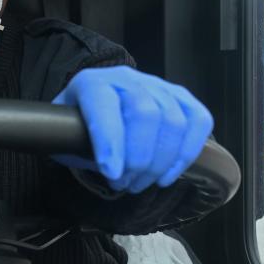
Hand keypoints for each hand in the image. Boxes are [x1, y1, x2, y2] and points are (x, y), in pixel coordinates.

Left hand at [51, 66, 213, 192]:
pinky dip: (186, 154)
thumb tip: (108, 168)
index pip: (104, 106)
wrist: (96, 106)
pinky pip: (199, 121)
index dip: (110, 141)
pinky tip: (165, 176)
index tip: (111, 173)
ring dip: (159, 163)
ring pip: (174, 121)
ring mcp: (158, 85)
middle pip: (145, 113)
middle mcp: (127, 79)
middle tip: (123, 184)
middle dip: (138, 158)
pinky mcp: (182, 98)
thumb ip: (76, 146)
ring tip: (139, 183)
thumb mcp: (64, 134)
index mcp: (92, 83)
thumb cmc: (77, 125)